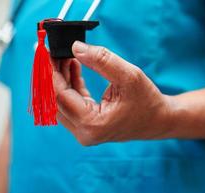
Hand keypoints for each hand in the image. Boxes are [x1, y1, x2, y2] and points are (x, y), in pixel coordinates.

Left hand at [53, 41, 175, 145]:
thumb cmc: (147, 101)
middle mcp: (84, 132)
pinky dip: (70, 85)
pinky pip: (71, 104)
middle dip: (54, 74)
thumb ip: (102, 60)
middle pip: (56, 100)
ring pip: (61, 102)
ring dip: (61, 79)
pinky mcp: (86, 126)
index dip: (51, 72)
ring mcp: (84, 131)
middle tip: (55, 52)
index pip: (60, 95)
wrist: (158, 120)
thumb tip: (75, 48)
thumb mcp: (128, 76)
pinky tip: (73, 67)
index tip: (46, 52)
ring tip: (65, 57)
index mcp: (92, 124)